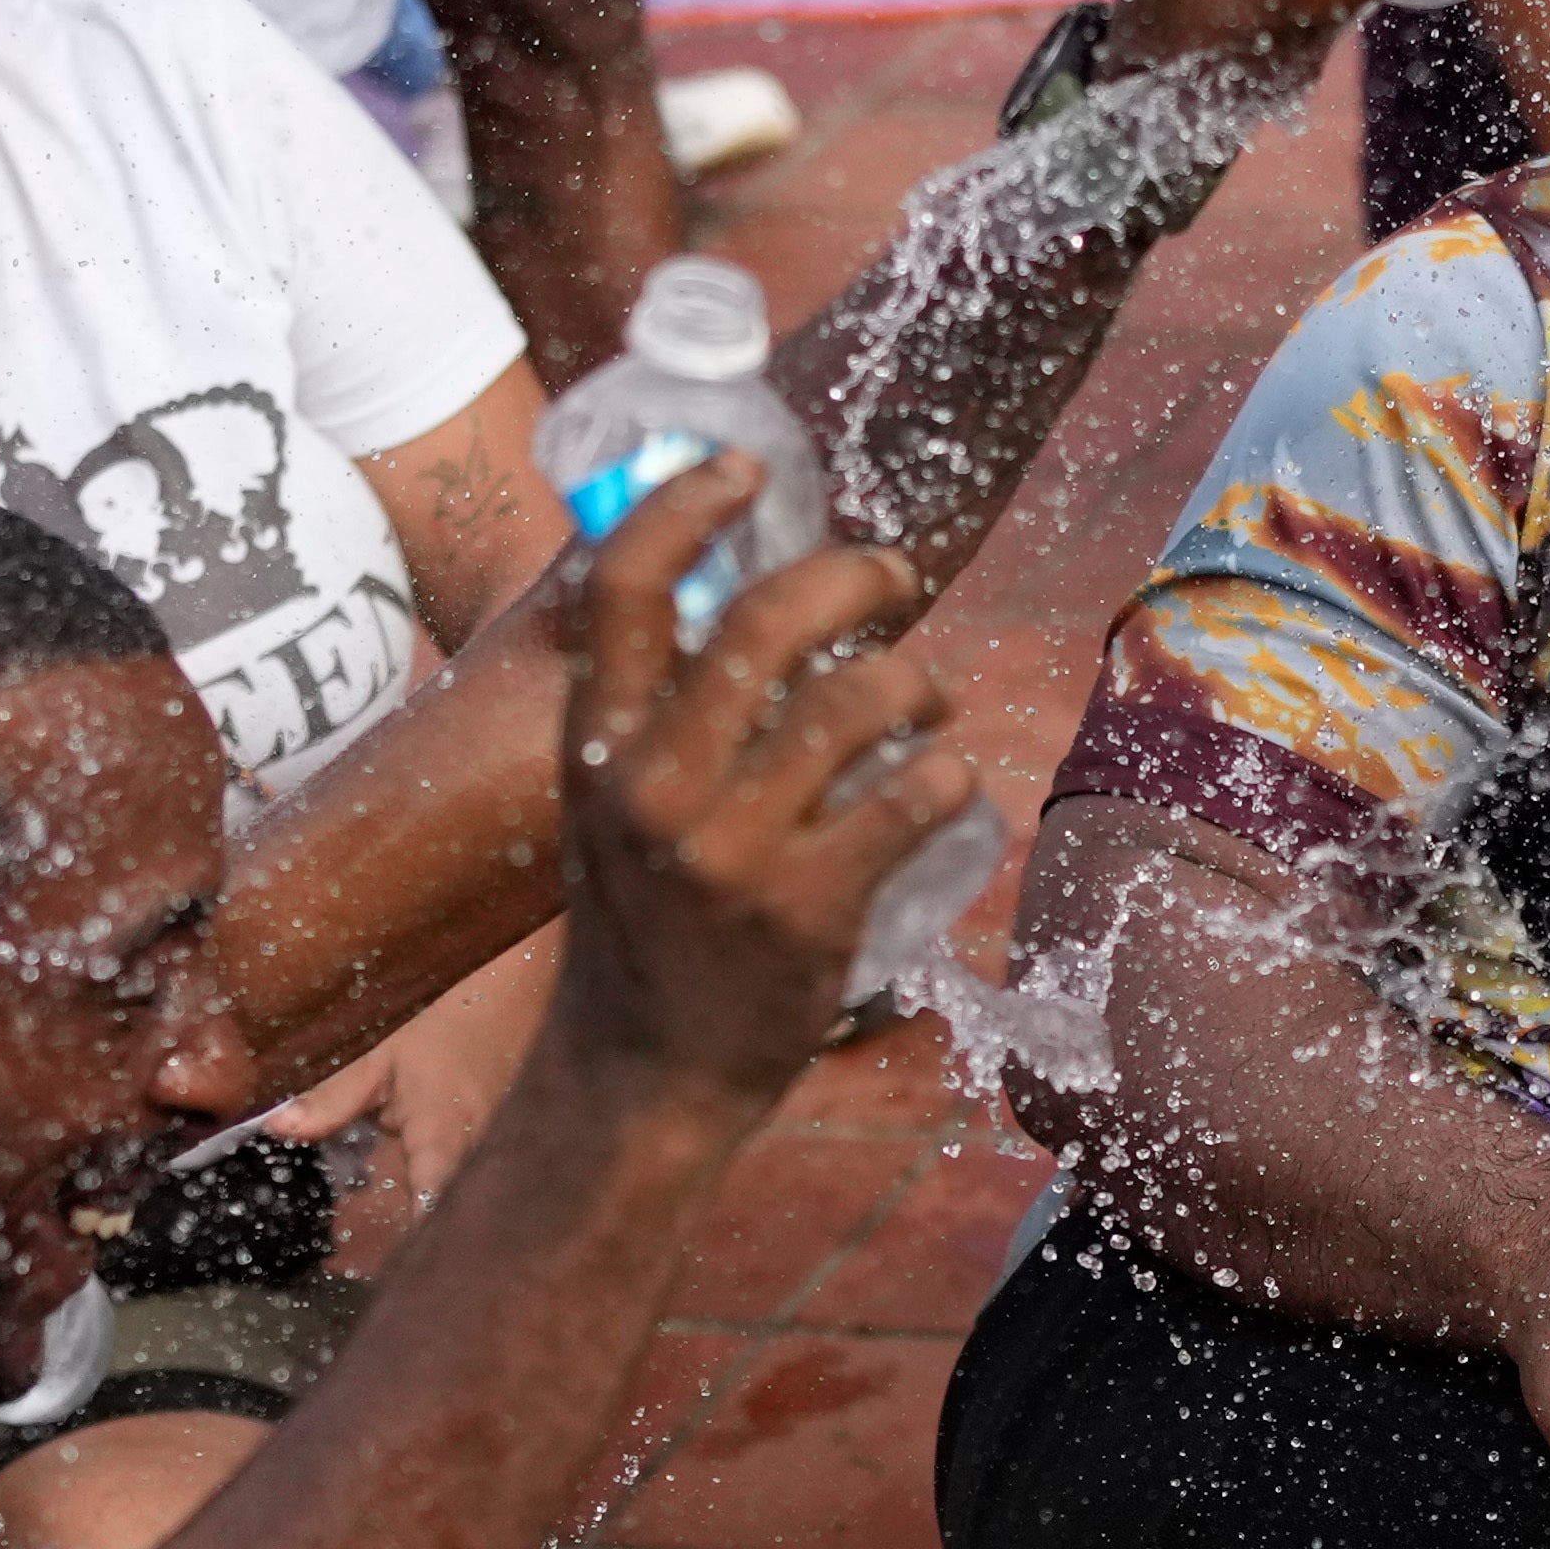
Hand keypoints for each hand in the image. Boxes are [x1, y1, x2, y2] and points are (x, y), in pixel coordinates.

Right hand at [539, 462, 975, 1104]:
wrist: (644, 1078)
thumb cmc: (642, 928)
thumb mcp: (608, 809)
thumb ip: (654, 715)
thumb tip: (748, 596)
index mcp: (595, 747)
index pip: (626, 585)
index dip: (686, 503)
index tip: (744, 470)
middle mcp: (655, 788)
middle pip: (768, 620)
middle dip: (853, 574)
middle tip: (892, 577)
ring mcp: (733, 851)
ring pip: (863, 700)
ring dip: (919, 680)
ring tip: (927, 699)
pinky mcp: (811, 908)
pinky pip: (918, 795)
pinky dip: (953, 777)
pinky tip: (949, 786)